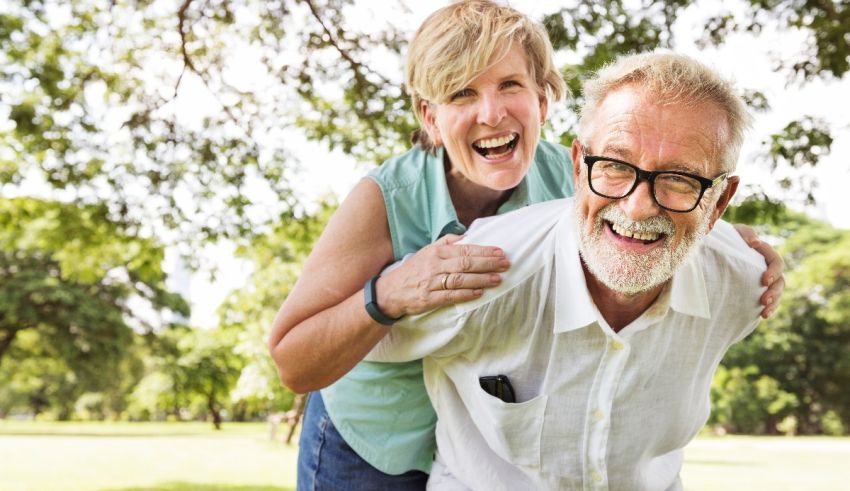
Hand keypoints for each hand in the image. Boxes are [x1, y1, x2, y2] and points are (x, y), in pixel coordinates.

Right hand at [376, 234, 509, 317]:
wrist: (390, 291)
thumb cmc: (413, 270)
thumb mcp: (427, 251)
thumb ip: (446, 242)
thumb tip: (466, 236)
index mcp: (436, 252)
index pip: (464, 250)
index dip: (484, 251)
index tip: (500, 252)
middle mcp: (434, 266)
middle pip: (465, 263)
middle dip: (488, 264)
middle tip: (505, 264)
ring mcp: (431, 283)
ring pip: (460, 279)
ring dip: (481, 279)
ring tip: (497, 279)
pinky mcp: (429, 299)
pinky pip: (450, 296)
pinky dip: (466, 294)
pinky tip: (479, 293)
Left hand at [733, 224, 784, 317]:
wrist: (717, 249)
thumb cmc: (728, 237)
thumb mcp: (736, 232)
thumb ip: (746, 233)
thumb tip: (755, 242)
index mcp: (766, 253)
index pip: (776, 262)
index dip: (773, 272)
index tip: (764, 280)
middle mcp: (768, 267)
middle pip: (780, 281)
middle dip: (774, 292)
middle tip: (764, 300)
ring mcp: (765, 280)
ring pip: (777, 293)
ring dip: (773, 303)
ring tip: (764, 313)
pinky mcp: (758, 290)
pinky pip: (769, 301)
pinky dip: (768, 309)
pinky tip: (762, 316)